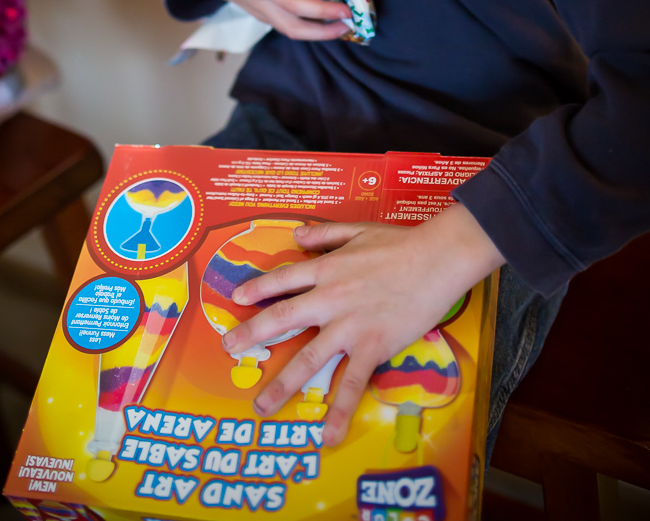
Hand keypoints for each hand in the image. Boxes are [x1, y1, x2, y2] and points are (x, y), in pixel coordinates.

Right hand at [182, 0, 350, 40]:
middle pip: (291, 4)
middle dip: (321, 10)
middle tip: (348, 8)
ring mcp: (261, 5)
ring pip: (291, 26)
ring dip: (320, 31)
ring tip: (347, 27)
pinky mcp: (264, 14)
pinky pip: (288, 28)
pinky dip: (311, 32)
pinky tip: (334, 29)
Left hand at [222, 203, 503, 443]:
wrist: (436, 259)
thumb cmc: (400, 243)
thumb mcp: (357, 229)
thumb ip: (324, 235)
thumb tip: (296, 234)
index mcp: (326, 270)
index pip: (284, 279)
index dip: (259, 288)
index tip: (237, 299)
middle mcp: (330, 299)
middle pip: (283, 318)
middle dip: (252, 334)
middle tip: (228, 348)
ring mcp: (349, 326)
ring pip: (309, 358)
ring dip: (283, 384)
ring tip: (262, 405)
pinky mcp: (373, 347)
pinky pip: (352, 383)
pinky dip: (339, 411)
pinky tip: (327, 435)